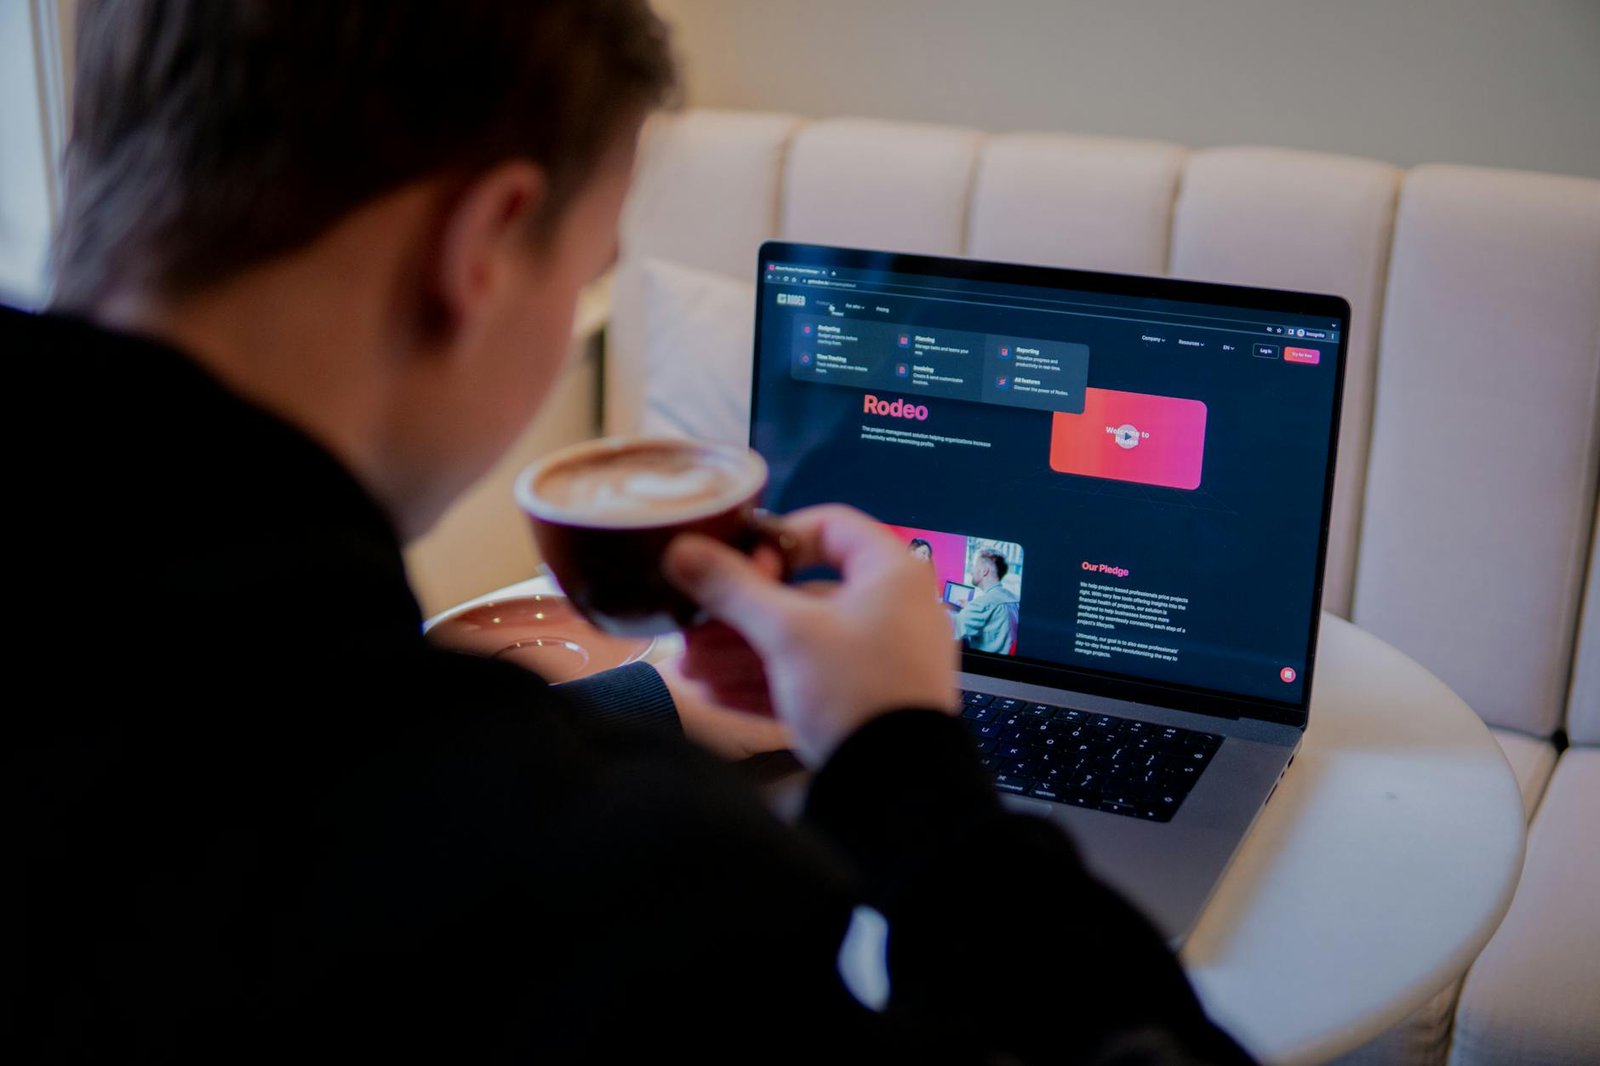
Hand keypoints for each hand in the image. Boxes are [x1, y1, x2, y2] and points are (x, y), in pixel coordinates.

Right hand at [664, 504, 958, 766]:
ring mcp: (884, 659)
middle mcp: (895, 610)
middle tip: (694, 626)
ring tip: (692, 669)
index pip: (830, 526)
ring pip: (803, 642)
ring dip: (744, 652)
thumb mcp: (786, 634)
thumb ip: (732, 589)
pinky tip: (717, 695)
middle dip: (741, 613)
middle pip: (805, 594)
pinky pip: (814, 678)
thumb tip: (681, 550)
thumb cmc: (855, 690)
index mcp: (892, 574)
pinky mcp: (870, 701)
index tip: (738, 563)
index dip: (777, 539)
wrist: (896, 788)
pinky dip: (769, 681)